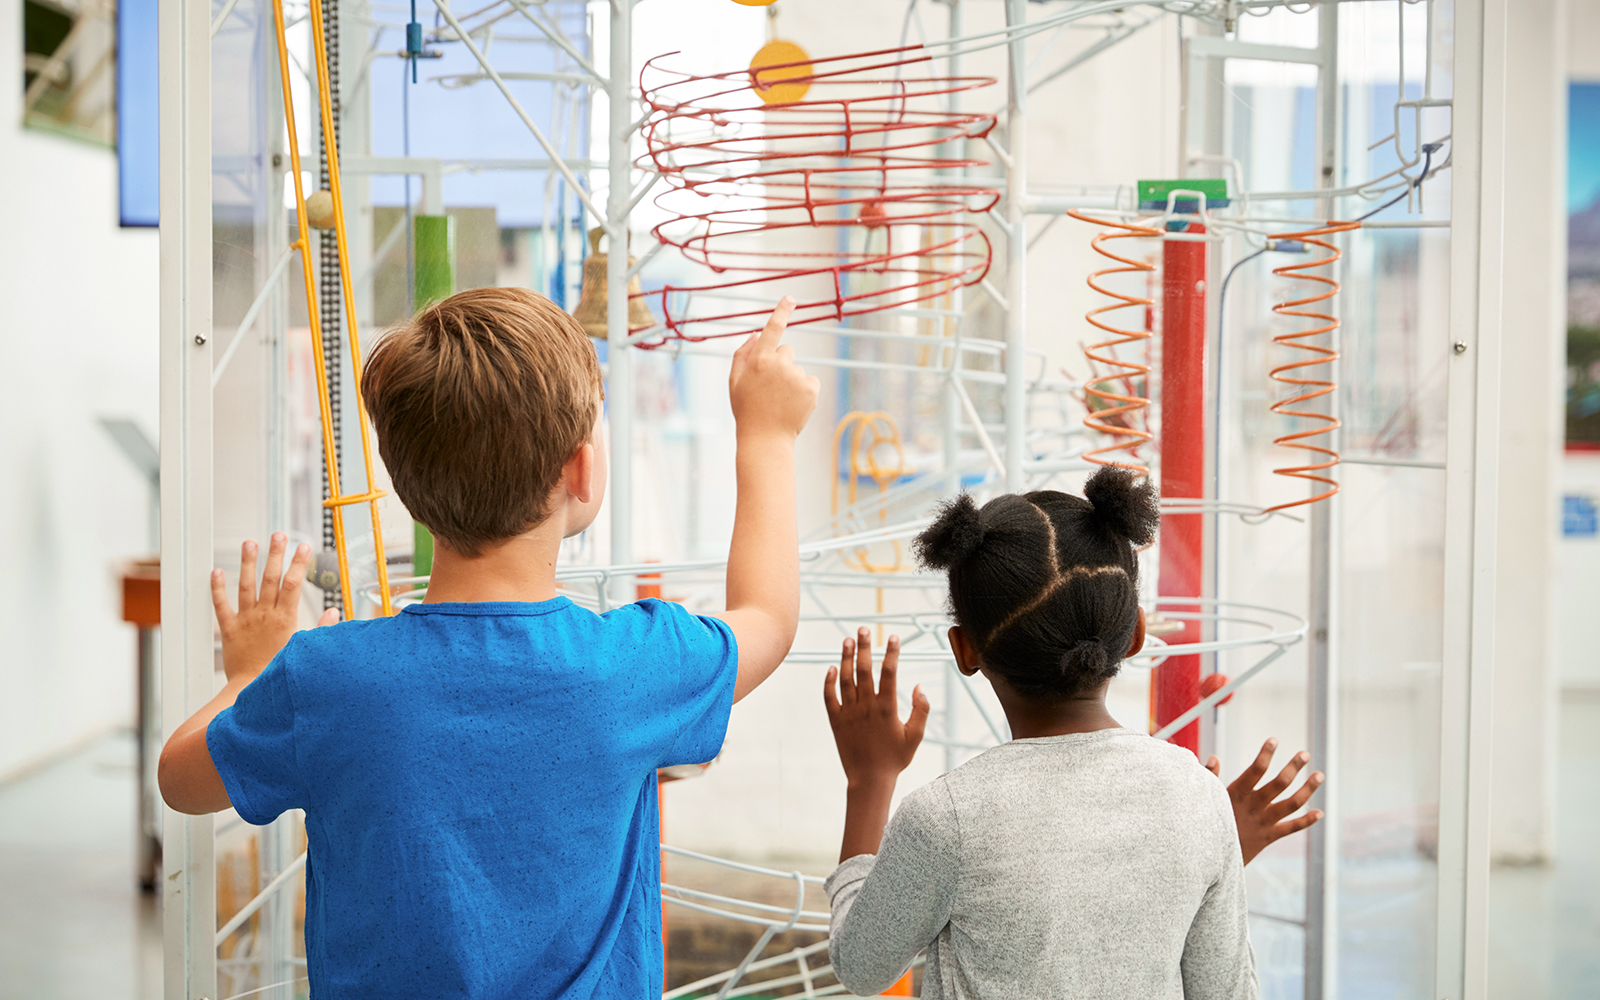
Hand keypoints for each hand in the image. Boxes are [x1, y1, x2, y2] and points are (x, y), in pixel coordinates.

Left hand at [212, 533, 338, 682]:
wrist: (252, 689)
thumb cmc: (280, 671)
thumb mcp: (305, 648)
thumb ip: (321, 628)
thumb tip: (333, 612)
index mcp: (286, 618)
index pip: (293, 584)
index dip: (299, 563)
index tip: (304, 547)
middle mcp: (265, 614)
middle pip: (271, 578)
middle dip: (276, 554)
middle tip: (278, 534)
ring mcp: (246, 620)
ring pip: (246, 585)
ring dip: (248, 563)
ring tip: (250, 543)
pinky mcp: (229, 629)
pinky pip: (221, 605)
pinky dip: (217, 588)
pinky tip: (216, 571)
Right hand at [728, 297, 819, 439]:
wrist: (765, 439)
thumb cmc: (747, 409)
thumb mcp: (735, 381)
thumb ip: (742, 354)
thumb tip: (756, 333)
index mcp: (759, 360)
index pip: (773, 329)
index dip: (782, 311)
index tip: (791, 297)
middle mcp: (779, 364)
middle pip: (787, 351)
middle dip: (780, 363)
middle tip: (770, 387)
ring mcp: (797, 376)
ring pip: (798, 368)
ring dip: (791, 380)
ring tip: (780, 400)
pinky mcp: (811, 389)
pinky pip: (810, 380)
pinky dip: (805, 390)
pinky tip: (793, 404)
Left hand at [823, 629, 929, 789]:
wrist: (869, 780)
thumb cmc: (895, 759)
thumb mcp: (916, 737)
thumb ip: (921, 710)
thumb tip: (919, 686)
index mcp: (887, 708)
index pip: (889, 673)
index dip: (891, 653)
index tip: (893, 637)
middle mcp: (866, 707)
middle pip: (865, 669)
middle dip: (865, 647)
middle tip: (864, 628)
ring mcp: (849, 713)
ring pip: (846, 679)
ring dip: (846, 657)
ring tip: (847, 640)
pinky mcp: (836, 721)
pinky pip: (829, 697)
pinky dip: (829, 681)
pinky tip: (832, 667)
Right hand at [1207, 738, 1323, 864]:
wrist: (1211, 857)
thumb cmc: (1207, 824)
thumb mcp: (1207, 799)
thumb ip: (1211, 778)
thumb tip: (1214, 758)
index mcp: (1238, 794)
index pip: (1255, 770)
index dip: (1266, 755)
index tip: (1274, 740)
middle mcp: (1255, 806)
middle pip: (1279, 784)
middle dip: (1293, 767)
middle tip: (1304, 754)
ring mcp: (1264, 822)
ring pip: (1292, 804)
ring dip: (1307, 789)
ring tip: (1320, 775)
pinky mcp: (1269, 836)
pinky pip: (1291, 828)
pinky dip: (1306, 821)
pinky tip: (1320, 813)